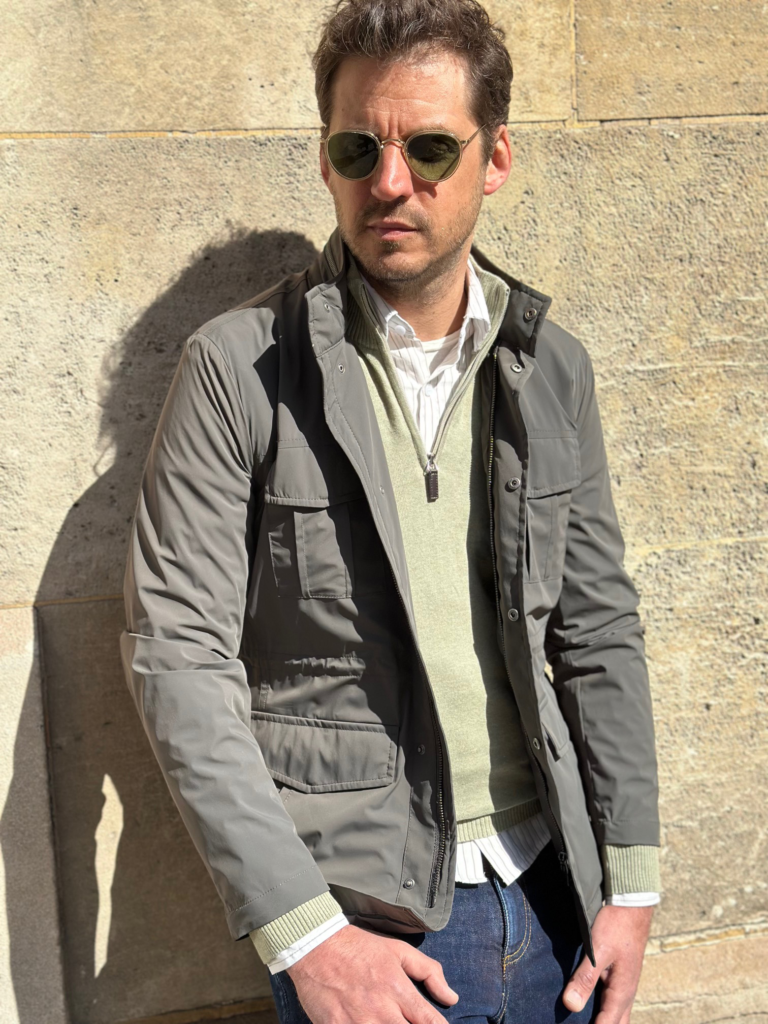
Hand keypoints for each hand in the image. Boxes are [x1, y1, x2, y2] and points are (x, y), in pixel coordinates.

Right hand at [286, 924, 458, 1023]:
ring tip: (388, 1023)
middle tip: (408, 1023)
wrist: (316, 945)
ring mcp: (358, 1023)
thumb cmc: (359, 947)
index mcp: (398, 990)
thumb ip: (428, 972)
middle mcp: (381, 1010)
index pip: (430, 1023)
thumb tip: (451, 997)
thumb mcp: (398, 950)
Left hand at [562, 905, 652, 1022]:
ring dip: (603, 1020)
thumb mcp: (597, 950)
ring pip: (616, 1015)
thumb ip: (585, 978)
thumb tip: (570, 1005)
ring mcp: (624, 985)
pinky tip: (588, 1006)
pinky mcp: (620, 976)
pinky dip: (603, 1011)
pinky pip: (613, 1002)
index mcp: (621, 992)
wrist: (631, 905)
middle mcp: (625, 994)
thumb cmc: (616, 926)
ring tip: (581, 1018)